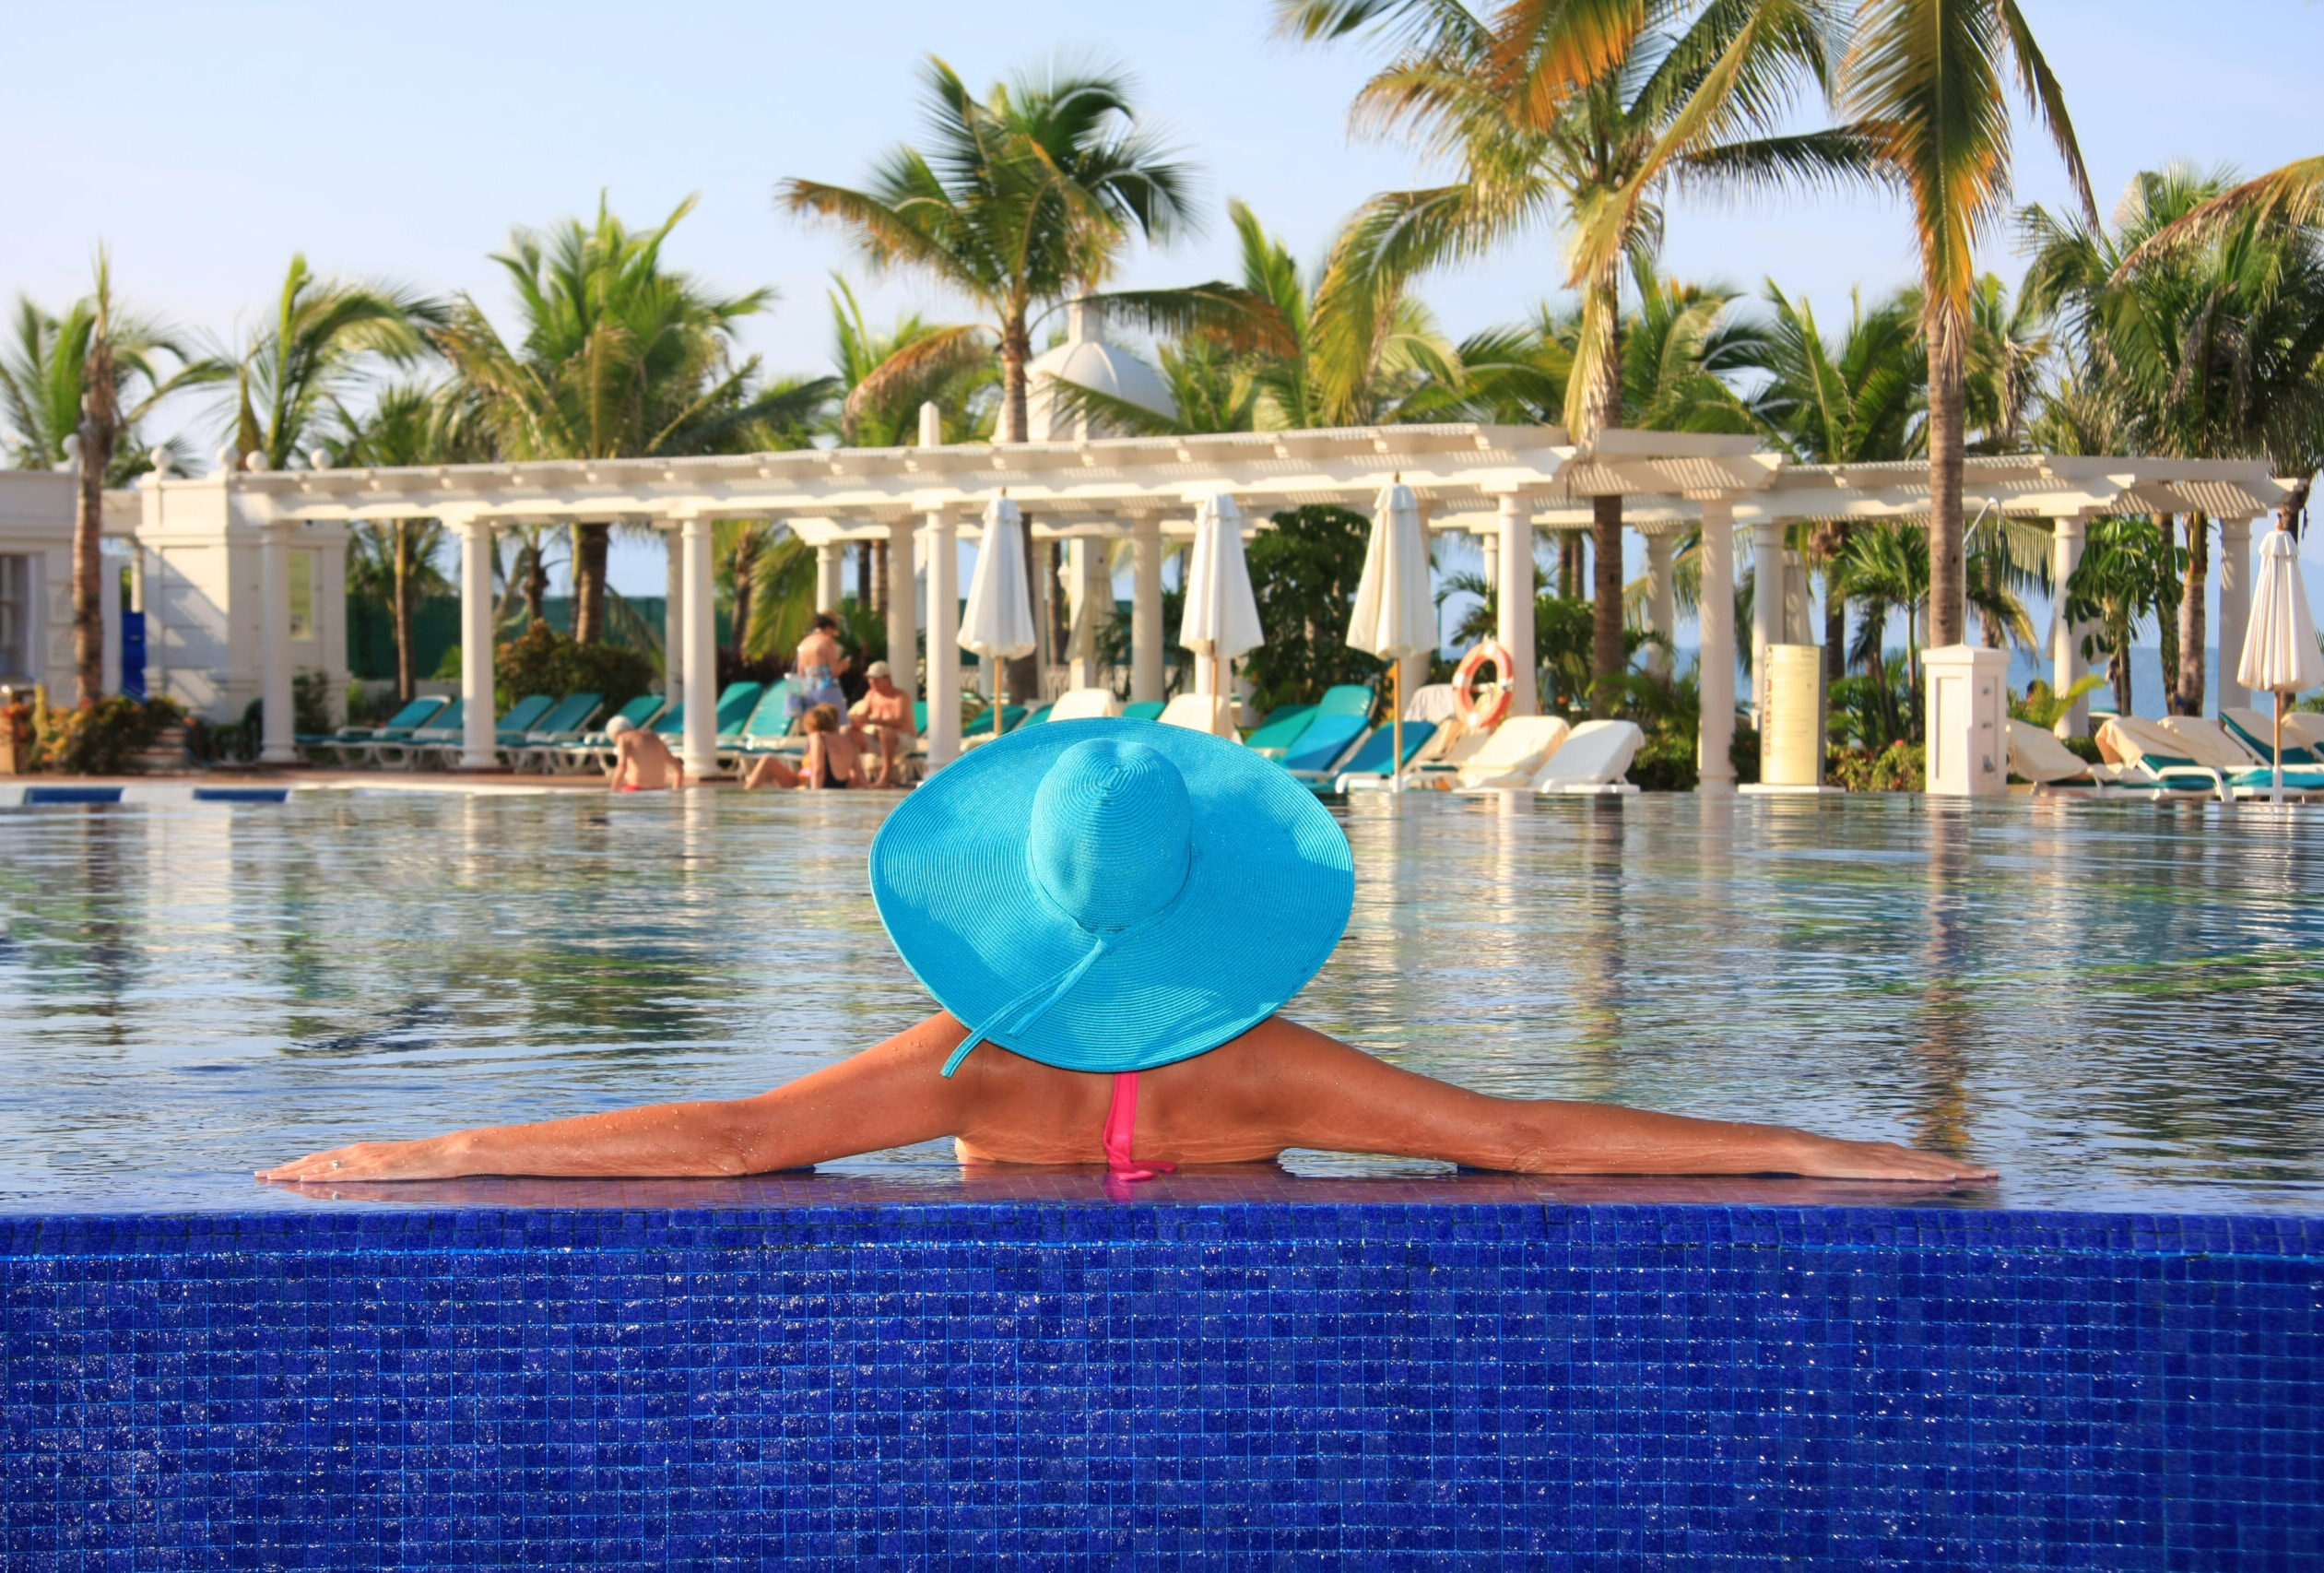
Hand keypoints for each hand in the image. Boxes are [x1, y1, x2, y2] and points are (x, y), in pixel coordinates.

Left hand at [257, 1136, 465, 1183]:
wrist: (448, 1152)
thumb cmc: (425, 1163)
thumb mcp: (393, 1171)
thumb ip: (374, 1175)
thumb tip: (356, 1187)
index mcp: (360, 1153)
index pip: (320, 1159)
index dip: (295, 1166)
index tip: (273, 1173)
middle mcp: (357, 1152)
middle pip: (313, 1160)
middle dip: (284, 1169)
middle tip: (257, 1175)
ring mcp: (365, 1159)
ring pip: (321, 1166)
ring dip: (293, 1172)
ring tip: (270, 1178)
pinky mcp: (375, 1168)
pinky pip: (343, 1174)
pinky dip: (321, 1176)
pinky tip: (304, 1180)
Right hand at [1785, 1133, 1994, 1182]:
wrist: (1809, 1150)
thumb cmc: (1830, 1162)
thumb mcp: (1861, 1169)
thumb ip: (1879, 1174)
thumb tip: (1895, 1185)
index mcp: (1892, 1154)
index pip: (1932, 1160)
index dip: (1957, 1165)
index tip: (1980, 1170)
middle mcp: (1896, 1153)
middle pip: (1939, 1161)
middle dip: (1968, 1167)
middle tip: (1994, 1173)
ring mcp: (1889, 1159)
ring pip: (1932, 1165)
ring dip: (1958, 1170)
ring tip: (1981, 1175)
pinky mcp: (1880, 1168)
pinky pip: (1912, 1172)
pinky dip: (1933, 1174)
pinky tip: (1948, 1177)